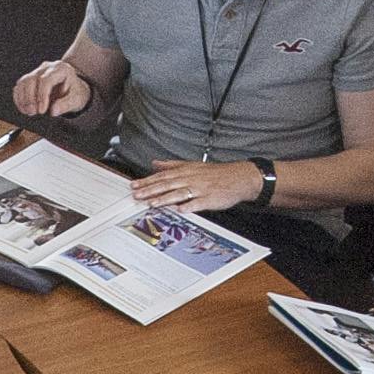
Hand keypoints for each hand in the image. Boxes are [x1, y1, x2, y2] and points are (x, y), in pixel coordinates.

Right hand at [11, 57, 93, 119]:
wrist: (72, 88)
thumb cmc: (74, 92)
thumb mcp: (76, 100)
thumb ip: (66, 105)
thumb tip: (53, 111)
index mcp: (61, 69)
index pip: (46, 80)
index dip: (42, 96)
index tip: (42, 110)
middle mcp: (47, 68)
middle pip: (31, 79)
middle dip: (30, 98)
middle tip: (34, 112)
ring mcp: (37, 72)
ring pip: (23, 82)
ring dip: (23, 99)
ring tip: (28, 112)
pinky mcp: (30, 79)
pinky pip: (19, 86)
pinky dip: (19, 99)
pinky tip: (24, 109)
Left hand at [127, 159, 258, 214]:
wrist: (239, 177)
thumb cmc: (215, 173)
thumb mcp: (192, 165)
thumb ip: (172, 165)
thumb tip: (155, 163)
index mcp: (186, 171)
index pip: (163, 176)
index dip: (147, 181)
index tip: (134, 185)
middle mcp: (191, 178)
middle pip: (168, 184)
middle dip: (151, 190)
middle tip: (137, 195)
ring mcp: (200, 188)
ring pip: (180, 193)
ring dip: (165, 198)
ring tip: (152, 203)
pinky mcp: (210, 198)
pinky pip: (198, 203)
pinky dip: (189, 206)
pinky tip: (180, 210)